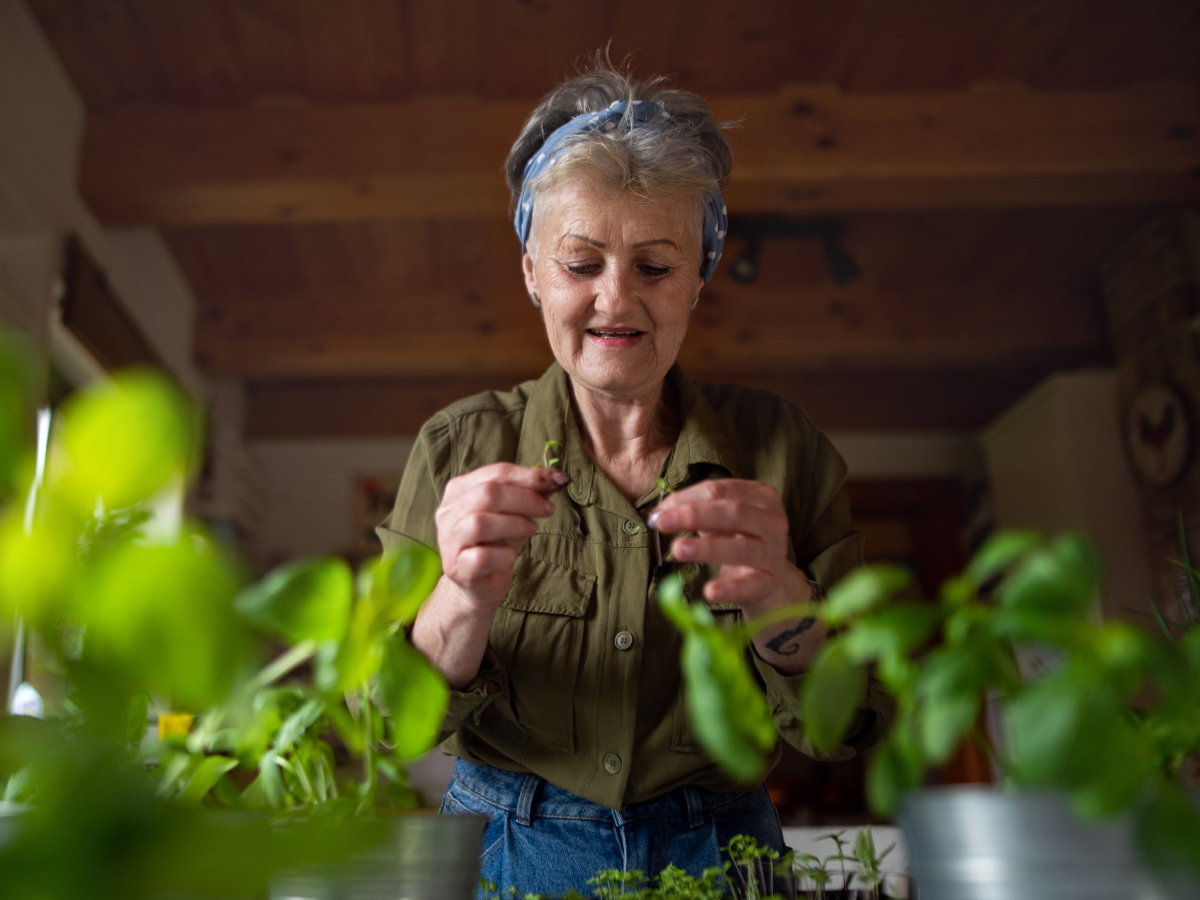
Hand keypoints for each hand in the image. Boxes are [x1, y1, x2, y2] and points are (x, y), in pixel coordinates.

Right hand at [435, 462, 567, 610]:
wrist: (479, 583)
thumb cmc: (496, 542)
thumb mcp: (514, 513)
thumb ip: (531, 493)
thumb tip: (556, 478)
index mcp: (459, 490)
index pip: (496, 473)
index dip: (529, 475)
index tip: (559, 480)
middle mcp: (448, 512)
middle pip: (487, 493)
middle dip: (525, 498)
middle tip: (548, 509)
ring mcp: (449, 541)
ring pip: (480, 523)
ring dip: (515, 524)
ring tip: (532, 530)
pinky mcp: (457, 568)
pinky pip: (482, 557)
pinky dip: (505, 555)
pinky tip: (511, 557)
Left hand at [648, 478, 806, 617]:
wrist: (767, 580)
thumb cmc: (738, 541)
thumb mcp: (719, 520)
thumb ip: (693, 510)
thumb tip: (659, 513)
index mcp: (762, 497)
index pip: (722, 490)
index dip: (688, 498)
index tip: (660, 511)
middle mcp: (773, 522)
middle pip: (734, 512)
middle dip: (694, 515)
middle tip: (662, 523)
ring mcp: (774, 553)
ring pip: (742, 548)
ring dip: (707, 548)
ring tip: (678, 549)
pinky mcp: (771, 583)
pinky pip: (750, 585)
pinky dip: (729, 589)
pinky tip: (709, 591)